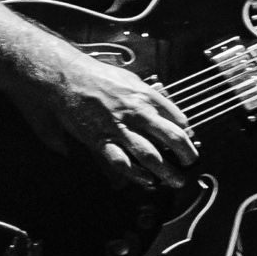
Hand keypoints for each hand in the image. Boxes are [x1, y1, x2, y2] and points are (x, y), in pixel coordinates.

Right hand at [38, 49, 197, 187]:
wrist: (65, 76)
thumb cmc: (95, 75)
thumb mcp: (129, 78)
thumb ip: (147, 95)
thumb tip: (164, 107)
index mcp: (146, 96)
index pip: (178, 119)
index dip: (188, 134)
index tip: (190, 141)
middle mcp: (137, 112)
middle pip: (173, 138)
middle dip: (187, 155)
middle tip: (191, 163)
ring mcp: (119, 128)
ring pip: (151, 155)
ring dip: (167, 172)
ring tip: (176, 180)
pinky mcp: (100, 139)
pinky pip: (122, 162)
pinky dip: (136, 174)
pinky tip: (146, 180)